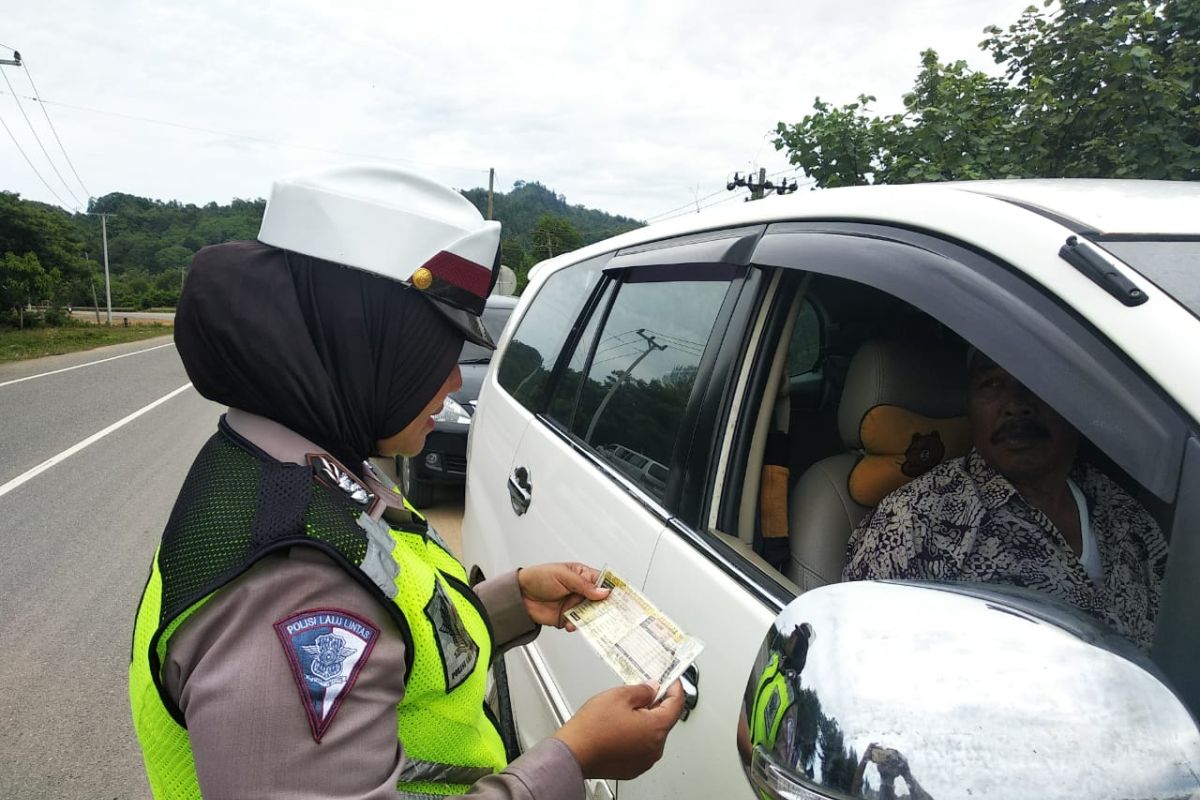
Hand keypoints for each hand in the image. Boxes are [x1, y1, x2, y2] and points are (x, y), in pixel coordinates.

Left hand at [517, 562, 609, 629]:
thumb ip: (584, 585)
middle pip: (600, 601)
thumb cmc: (538, 578)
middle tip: (609, 612)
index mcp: (582, 576)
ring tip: (590, 619)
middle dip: (605, 607)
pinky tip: (572, 623)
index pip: (602, 582)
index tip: (621, 597)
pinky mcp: (567, 618)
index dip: (612, 589)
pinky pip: (578, 624)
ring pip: (591, 614)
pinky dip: (577, 625)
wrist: (519, 596)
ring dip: (591, 618)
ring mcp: (574, 605)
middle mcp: (580, 591)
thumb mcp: (563, 575)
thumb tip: (603, 592)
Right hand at [554, 681, 685, 779]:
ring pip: (651, 734)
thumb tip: (652, 689)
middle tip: (639, 693)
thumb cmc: (592, 729)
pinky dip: (635, 736)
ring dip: (643, 721)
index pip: (677, 703)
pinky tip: (618, 728)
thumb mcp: (619, 696)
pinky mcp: (633, 767)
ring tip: (621, 713)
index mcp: (656, 728)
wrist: (573, 753)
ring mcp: (644, 760)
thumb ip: (642, 690)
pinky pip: (641, 747)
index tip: (671, 680)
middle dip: (655, 704)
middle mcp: (655, 748)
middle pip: (663, 719)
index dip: (674, 687)